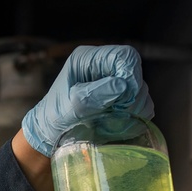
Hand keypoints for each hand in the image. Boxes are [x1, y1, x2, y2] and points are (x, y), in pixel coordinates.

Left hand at [21, 45, 154, 157]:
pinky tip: (118, 122)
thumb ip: (96, 94)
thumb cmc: (55, 118)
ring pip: (140, 88)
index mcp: (88, 59)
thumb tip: (124, 87)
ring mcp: (113, 82)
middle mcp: (103, 67)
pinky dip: (135, 114)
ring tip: (113, 119)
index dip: (131, 74)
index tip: (126, 96)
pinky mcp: (120, 98)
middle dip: (132, 93)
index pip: (124, 55)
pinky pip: (140, 103)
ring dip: (133, 106)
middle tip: (118, 111)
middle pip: (135, 71)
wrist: (50, 134)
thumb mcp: (72, 106)